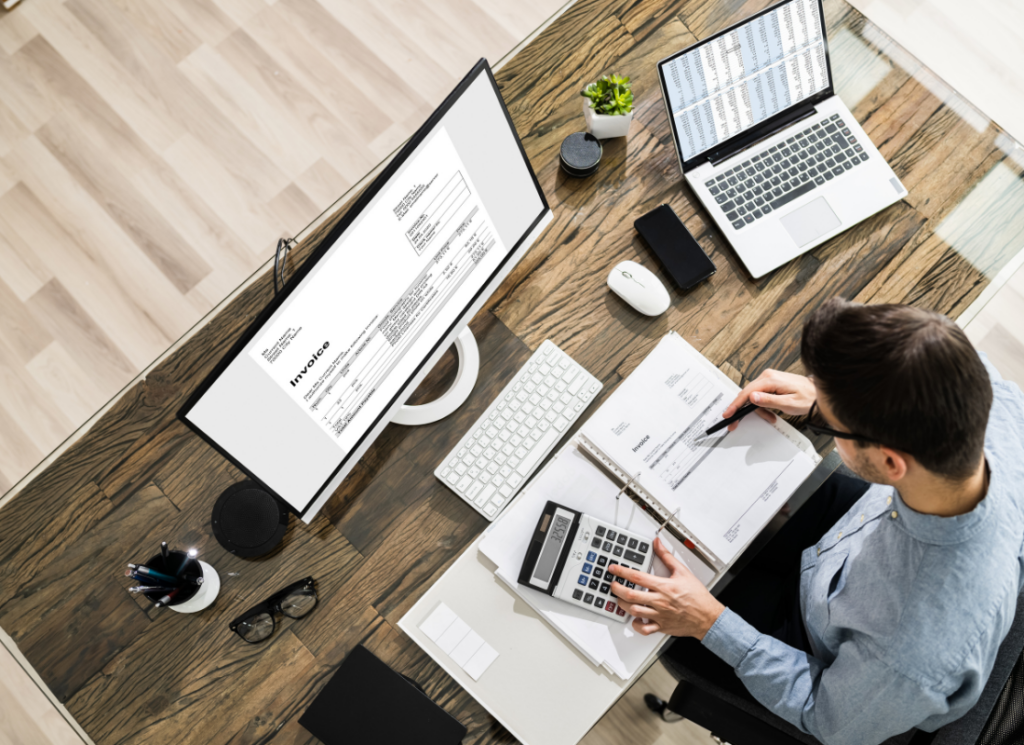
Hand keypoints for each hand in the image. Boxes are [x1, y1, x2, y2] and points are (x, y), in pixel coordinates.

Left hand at [607, 538, 724, 637]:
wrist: (708, 616)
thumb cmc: (697, 596)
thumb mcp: (683, 572)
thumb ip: (667, 557)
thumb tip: (657, 543)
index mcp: (664, 586)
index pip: (637, 577)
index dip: (622, 572)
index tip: (613, 569)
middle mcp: (659, 601)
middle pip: (631, 595)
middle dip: (617, 589)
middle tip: (612, 585)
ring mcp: (659, 615)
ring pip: (634, 611)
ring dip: (623, 605)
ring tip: (620, 599)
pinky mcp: (661, 626)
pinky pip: (644, 629)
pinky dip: (636, 625)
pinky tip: (635, 618)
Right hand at [722, 369, 815, 429]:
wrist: (818, 393)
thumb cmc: (807, 398)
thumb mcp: (789, 404)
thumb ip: (769, 401)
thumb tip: (752, 398)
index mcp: (770, 379)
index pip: (747, 393)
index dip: (736, 405)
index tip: (728, 414)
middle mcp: (767, 376)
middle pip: (747, 394)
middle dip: (743, 410)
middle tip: (736, 423)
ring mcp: (768, 378)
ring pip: (753, 396)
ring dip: (758, 409)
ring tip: (770, 418)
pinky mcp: (770, 382)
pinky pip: (759, 395)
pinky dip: (762, 406)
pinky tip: (770, 413)